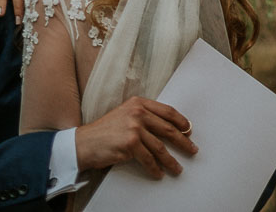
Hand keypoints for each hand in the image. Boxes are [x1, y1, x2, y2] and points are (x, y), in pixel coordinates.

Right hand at [75, 97, 196, 178]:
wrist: (84, 142)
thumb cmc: (105, 131)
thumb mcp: (125, 114)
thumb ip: (144, 116)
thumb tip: (168, 128)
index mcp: (139, 103)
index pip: (167, 111)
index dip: (181, 122)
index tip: (189, 130)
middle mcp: (138, 112)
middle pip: (168, 129)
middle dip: (183, 141)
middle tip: (192, 150)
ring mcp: (134, 127)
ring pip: (160, 147)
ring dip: (171, 160)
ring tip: (177, 168)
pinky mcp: (130, 143)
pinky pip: (148, 159)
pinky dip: (155, 168)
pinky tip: (159, 173)